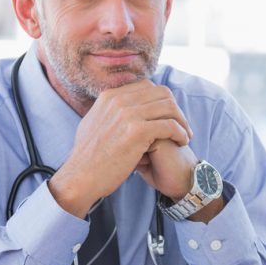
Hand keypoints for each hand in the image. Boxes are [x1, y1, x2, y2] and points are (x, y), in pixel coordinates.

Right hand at [49, 81, 191, 216]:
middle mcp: (119, 100)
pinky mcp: (137, 131)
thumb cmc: (88, 158)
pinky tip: (182, 142)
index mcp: (110, 96)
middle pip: (162, 93)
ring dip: (182, 121)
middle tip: (182, 126)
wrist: (80, 177)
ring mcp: (128, 114)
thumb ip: (108, 112)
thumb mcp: (93, 124)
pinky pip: (170, 125)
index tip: (169, 116)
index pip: (147, 86)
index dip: (162, 100)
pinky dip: (180, 133)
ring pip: (169, 107)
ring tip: (185, 135)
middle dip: (176, 109)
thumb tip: (116, 106)